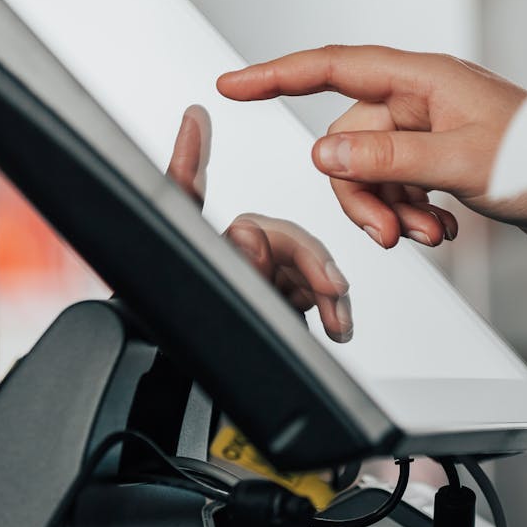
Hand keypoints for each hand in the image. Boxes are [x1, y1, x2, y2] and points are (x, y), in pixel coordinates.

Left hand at [166, 105, 352, 341]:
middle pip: (280, 238)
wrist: (191, 406)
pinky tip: (336, 325)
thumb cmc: (190, 352)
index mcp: (200, 250)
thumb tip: (238, 206)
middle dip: (310, 261)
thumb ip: (226, 256)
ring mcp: (256, 282)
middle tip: (329, 288)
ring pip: (302, 268)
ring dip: (327, 291)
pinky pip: (311, 297)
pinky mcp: (279, 305)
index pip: (191, 193)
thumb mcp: (211, 298)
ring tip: (336, 318)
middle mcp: (228, 258)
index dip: (189, 155)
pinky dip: (329, 310)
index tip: (193, 119)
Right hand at [217, 45, 526, 247]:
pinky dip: (409, 212)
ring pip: (373, 169)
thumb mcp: (459, 165)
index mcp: (425, 79)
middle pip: (351, 139)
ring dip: (388, 208)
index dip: (277, 75)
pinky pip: (399, 185)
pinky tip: (440, 231)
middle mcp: (424, 98)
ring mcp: (433, 130)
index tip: (233, 85)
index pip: (333, 68)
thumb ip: (389, 160)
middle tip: (387, 231)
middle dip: (361, 191)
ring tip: (426, 234)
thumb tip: (325, 155)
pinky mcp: (444, 159)